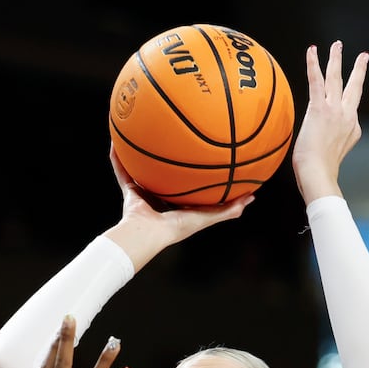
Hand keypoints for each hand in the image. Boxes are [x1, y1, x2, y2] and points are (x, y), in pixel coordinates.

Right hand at [105, 146, 253, 271]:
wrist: (148, 234)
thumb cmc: (177, 227)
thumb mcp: (206, 216)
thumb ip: (227, 209)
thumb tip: (251, 197)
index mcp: (178, 206)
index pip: (188, 187)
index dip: (195, 174)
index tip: (202, 158)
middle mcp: (160, 199)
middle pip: (165, 176)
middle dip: (168, 161)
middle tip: (173, 138)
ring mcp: (143, 195)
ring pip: (142, 171)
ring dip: (141, 155)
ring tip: (143, 133)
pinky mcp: (129, 192)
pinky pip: (121, 170)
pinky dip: (117, 158)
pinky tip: (116, 140)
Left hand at [291, 41, 367, 203]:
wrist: (318, 174)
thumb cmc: (319, 171)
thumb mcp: (332, 156)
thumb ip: (331, 144)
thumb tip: (324, 143)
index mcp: (352, 128)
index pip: (349, 111)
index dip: (342, 113)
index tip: (337, 120)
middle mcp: (347, 115)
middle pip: (354, 87)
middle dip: (358, 70)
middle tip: (363, 56)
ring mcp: (334, 110)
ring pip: (336, 78)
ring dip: (336, 59)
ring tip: (337, 45)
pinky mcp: (319, 108)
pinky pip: (316, 81)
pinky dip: (313, 64)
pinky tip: (311, 51)